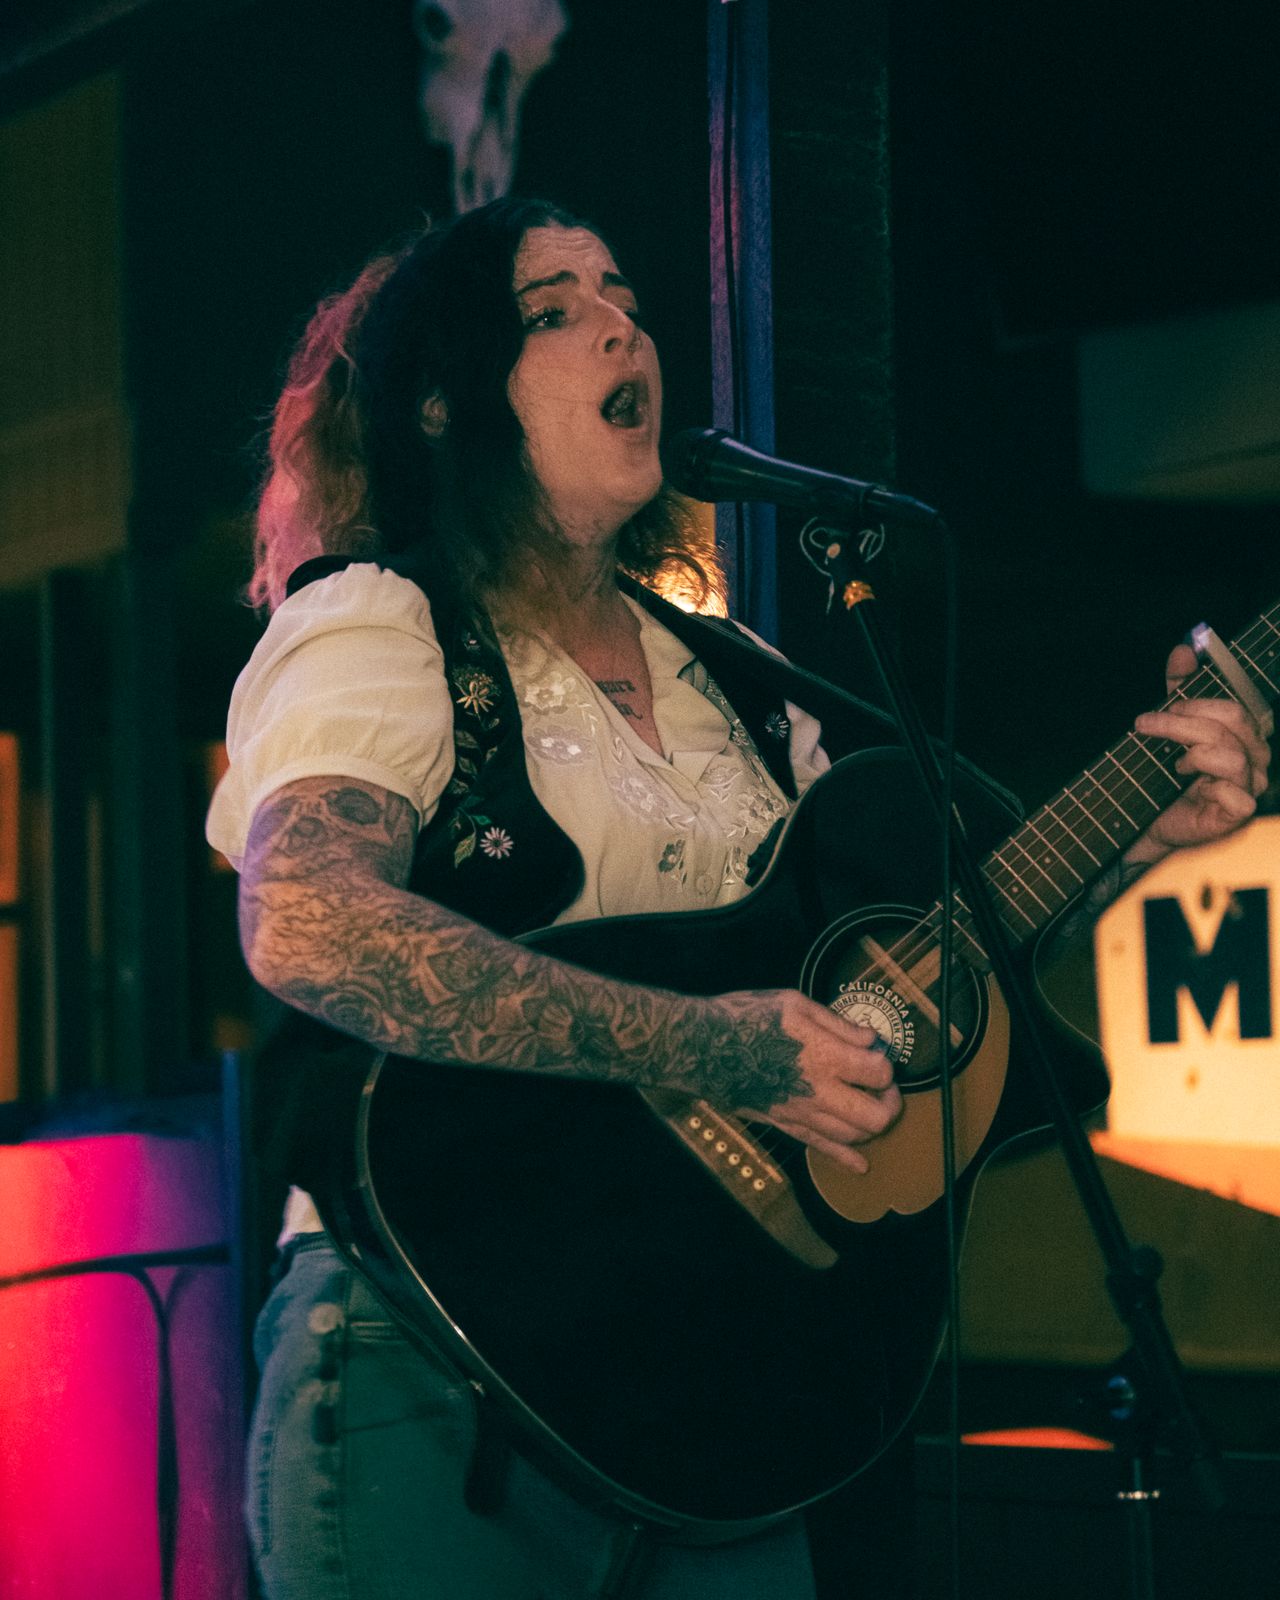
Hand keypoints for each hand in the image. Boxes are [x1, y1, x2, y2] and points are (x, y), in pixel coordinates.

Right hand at [704, 989, 902, 1172]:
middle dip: (890, 1103)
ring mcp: (800, 1113)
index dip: (885, 1063)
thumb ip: (837, 1024)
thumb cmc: (745, 1017)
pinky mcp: (783, 1124)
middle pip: (875, 1116)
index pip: (879, 1072)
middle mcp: (818, 1092)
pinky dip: (844, 1159)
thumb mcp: (795, 1004)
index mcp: (824, 1056)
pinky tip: (859, 1165)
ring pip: (852, 1137)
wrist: (700, 1047)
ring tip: (869, 1107)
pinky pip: (819, 1148)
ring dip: (870, 1126)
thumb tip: (870, 1039)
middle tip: (884, 1087)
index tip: (875, 1053)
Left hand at [1130, 643, 1270, 861]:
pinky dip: (1206, 785)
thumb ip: (1178, 688)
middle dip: (1183, 720)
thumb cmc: (1165, 774)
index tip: (1168, 701)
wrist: (1149, 820)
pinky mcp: (1240, 812)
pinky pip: (1235, 793)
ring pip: (1231, 753)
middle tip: (1147, 724)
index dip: (1200, 699)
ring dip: (1191, 751)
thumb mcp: (1168, 724)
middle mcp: (1255, 756)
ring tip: (1172, 762)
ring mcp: (1251, 785)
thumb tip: (1183, 650)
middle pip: (1231, 721)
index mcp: (1243, 732)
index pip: (1234, 704)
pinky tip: (1185, 785)